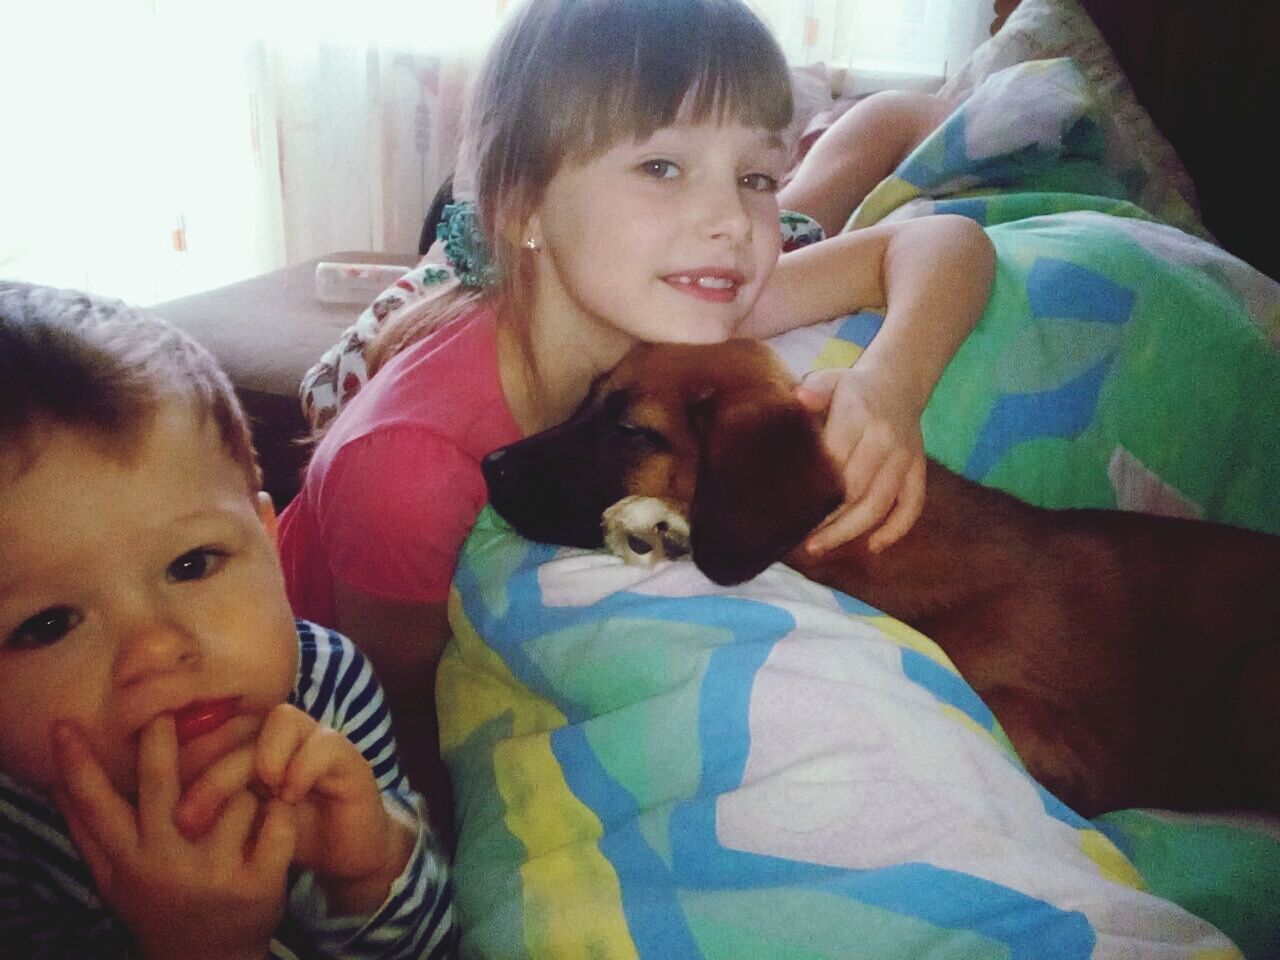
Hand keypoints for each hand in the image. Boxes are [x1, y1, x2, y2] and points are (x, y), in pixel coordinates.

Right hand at [53, 717, 293, 959]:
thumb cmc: (159, 904)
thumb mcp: (116, 877)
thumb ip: (88, 830)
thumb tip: (54, 781)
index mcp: (131, 857)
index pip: (97, 805)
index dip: (77, 765)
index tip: (63, 725)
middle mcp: (167, 863)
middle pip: (162, 787)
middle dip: (160, 743)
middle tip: (165, 706)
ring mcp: (214, 873)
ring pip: (230, 794)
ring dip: (242, 774)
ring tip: (250, 768)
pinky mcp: (258, 883)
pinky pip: (276, 822)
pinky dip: (282, 804)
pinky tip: (284, 795)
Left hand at [176, 704, 413, 916]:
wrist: (345, 855)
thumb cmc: (291, 836)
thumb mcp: (241, 824)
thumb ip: (211, 806)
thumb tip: (155, 809)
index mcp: (252, 746)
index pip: (213, 730)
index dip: (184, 755)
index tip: (155, 800)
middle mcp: (282, 736)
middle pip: (240, 731)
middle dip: (211, 774)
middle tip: (189, 819)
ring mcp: (315, 740)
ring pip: (283, 719)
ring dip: (262, 756)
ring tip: (257, 795)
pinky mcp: (347, 757)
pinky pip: (322, 744)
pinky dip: (302, 768)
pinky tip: (290, 798)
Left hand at [795, 365, 926, 553]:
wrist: (898, 384)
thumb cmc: (851, 389)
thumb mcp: (830, 379)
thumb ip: (814, 388)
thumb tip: (798, 399)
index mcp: (859, 416)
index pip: (834, 462)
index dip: (814, 491)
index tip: (792, 511)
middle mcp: (885, 439)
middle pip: (856, 491)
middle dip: (829, 521)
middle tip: (803, 541)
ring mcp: (905, 457)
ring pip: (880, 504)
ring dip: (851, 531)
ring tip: (821, 546)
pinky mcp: (918, 469)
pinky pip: (912, 506)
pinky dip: (895, 529)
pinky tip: (872, 546)